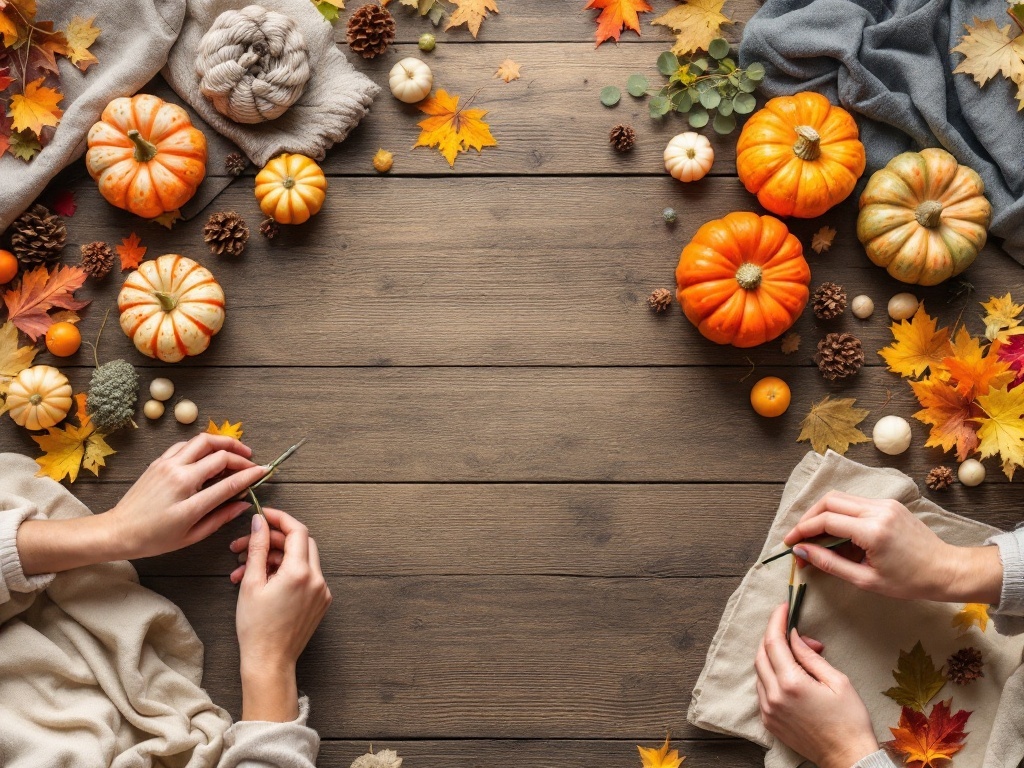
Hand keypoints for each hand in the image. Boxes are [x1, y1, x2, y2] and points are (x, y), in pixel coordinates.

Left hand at [104, 434, 267, 559]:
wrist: (118, 530)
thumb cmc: (154, 539)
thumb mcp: (191, 536)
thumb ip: (220, 518)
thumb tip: (242, 504)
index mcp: (189, 502)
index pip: (229, 482)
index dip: (250, 475)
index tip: (263, 472)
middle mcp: (179, 477)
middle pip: (219, 455)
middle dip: (240, 457)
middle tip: (251, 463)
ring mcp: (167, 466)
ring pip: (203, 441)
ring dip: (223, 443)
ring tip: (236, 451)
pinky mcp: (159, 461)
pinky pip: (186, 445)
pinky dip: (203, 445)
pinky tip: (210, 454)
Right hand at [235, 508, 331, 721]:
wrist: (269, 662)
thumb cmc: (256, 627)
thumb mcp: (251, 583)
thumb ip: (257, 548)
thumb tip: (259, 522)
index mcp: (300, 572)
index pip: (297, 530)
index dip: (279, 518)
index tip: (262, 514)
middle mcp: (317, 579)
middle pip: (301, 543)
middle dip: (274, 539)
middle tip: (247, 544)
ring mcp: (322, 591)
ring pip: (301, 561)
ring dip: (275, 558)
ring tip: (245, 570)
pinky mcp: (320, 602)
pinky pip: (305, 577)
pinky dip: (285, 573)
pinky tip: (262, 582)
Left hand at [755, 604, 878, 767]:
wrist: (847, 757)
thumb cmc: (849, 720)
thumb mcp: (837, 681)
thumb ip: (810, 656)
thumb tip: (793, 636)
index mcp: (791, 684)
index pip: (774, 642)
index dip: (777, 620)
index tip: (783, 607)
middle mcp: (773, 696)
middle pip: (761, 654)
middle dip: (775, 637)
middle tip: (796, 633)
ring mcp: (768, 710)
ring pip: (760, 671)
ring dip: (773, 657)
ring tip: (800, 657)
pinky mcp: (769, 721)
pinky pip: (762, 689)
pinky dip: (771, 675)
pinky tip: (790, 675)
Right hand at [785, 491, 1001, 603]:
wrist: (947, 570)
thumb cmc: (910, 582)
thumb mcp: (866, 580)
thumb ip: (830, 563)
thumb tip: (802, 552)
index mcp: (872, 531)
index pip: (825, 520)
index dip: (802, 530)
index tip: (789, 543)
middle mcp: (877, 510)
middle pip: (829, 501)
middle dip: (808, 518)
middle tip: (798, 538)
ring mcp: (885, 504)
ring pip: (841, 498)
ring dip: (823, 514)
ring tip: (816, 538)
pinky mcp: (890, 504)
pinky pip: (856, 504)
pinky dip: (840, 515)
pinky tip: (838, 535)